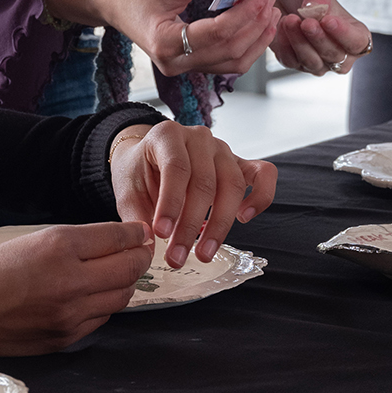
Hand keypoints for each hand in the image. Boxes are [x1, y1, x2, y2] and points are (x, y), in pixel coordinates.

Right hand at [0, 222, 152, 353]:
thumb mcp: (32, 239)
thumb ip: (76, 242)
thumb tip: (115, 241)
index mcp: (58, 246)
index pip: (116, 237)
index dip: (134, 233)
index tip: (140, 231)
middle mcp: (70, 280)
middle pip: (128, 268)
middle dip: (140, 256)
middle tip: (141, 250)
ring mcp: (69, 314)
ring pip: (121, 296)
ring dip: (126, 282)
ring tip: (121, 271)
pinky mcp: (65, 338)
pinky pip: (102, 319)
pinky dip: (106, 304)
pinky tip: (97, 295)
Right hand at [50, 0, 280, 76]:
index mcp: (166, 44)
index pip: (219, 33)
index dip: (247, 12)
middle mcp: (174, 63)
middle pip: (229, 51)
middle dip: (256, 25)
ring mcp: (181, 66)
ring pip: (231, 62)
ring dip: (255, 39)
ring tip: (270, 13)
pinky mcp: (188, 61)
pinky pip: (224, 60)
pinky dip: (244, 44)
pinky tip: (256, 25)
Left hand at [109, 121, 275, 267]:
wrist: (148, 157)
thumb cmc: (139, 172)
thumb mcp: (127, 190)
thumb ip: (137, 216)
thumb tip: (149, 247)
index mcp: (167, 135)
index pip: (176, 168)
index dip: (170, 203)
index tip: (161, 234)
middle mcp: (198, 137)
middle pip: (204, 182)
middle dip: (191, 225)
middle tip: (177, 257)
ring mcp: (223, 149)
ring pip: (232, 184)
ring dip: (220, 225)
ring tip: (203, 253)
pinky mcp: (240, 163)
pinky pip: (264, 174)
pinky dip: (261, 197)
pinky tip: (243, 218)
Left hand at [268, 0, 370, 75]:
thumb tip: (317, 7)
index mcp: (355, 35)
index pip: (357, 42)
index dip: (344, 34)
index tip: (329, 20)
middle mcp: (339, 54)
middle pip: (334, 55)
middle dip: (319, 38)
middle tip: (307, 22)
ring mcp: (317, 62)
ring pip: (312, 61)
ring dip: (300, 41)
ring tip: (290, 20)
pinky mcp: (294, 62)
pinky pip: (290, 60)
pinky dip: (284, 44)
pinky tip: (280, 27)